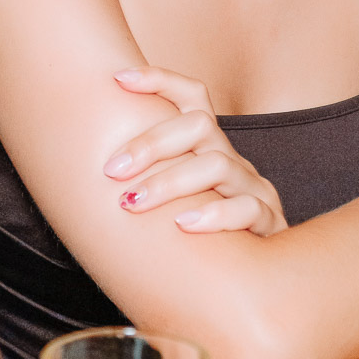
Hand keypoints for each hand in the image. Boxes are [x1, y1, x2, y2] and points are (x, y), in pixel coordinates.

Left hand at [105, 67, 287, 235]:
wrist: (250, 279)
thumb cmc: (197, 237)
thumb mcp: (174, 198)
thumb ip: (145, 179)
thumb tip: (89, 166)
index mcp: (207, 148)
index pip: (192, 96)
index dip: (160, 80)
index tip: (118, 79)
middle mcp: (232, 159)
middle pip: (199, 125)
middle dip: (151, 143)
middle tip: (112, 169)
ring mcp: (252, 188)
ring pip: (218, 164)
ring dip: (170, 182)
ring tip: (134, 203)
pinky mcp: (269, 222)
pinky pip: (248, 209)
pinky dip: (215, 216)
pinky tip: (184, 226)